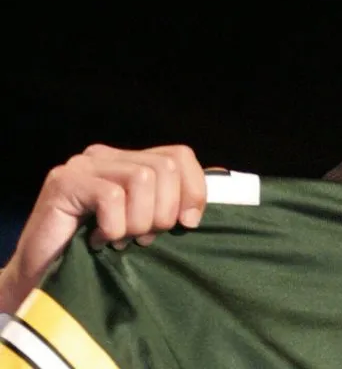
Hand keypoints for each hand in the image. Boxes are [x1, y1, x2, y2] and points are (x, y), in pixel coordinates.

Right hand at [0, 144, 206, 313]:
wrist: (44, 279)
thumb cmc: (99, 255)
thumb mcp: (145, 226)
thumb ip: (170, 206)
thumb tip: (204, 200)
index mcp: (129, 161)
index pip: (180, 156)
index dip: (193, 190)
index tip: (189, 223)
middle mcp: (106, 155)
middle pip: (164, 168)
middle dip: (164, 211)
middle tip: (143, 237)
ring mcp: (83, 165)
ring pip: (142, 179)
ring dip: (138, 220)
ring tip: (120, 239)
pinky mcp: (64, 181)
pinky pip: (111, 196)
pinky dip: (113, 226)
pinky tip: (98, 240)